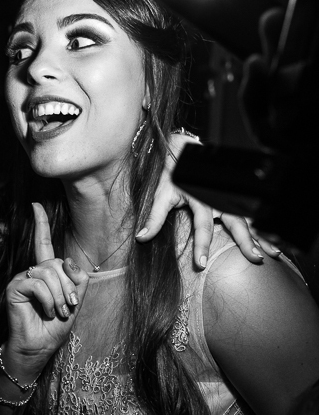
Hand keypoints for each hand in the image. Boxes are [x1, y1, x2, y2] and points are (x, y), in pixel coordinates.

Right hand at [4, 203, 88, 372]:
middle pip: (56, 262)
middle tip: (68, 307)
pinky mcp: (14, 288)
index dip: (40, 223)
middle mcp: (31, 272)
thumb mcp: (75, 302)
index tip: (35, 204)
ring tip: (58, 312)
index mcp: (45, 273)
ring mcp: (21, 279)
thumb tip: (67, 260)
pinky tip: (47, 311)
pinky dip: (48, 299)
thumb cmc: (53, 328)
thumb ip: (77, 280)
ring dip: (60, 295)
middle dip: (68, 286)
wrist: (38, 349)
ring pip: (49, 272)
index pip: (43, 244)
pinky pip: (37, 283)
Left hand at [137, 131, 280, 266]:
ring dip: (261, 235)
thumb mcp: (161, 195)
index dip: (201, 245)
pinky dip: (262, 226)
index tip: (201, 264)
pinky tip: (272, 240)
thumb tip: (141, 237)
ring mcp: (229, 197)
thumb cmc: (172, 174)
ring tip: (272, 252)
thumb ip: (154, 218)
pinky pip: (251, 212)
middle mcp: (218, 198)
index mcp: (199, 198)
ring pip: (248, 217)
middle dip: (245, 241)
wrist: (184, 151)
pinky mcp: (234, 196)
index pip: (202, 226)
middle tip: (255, 259)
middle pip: (235, 222)